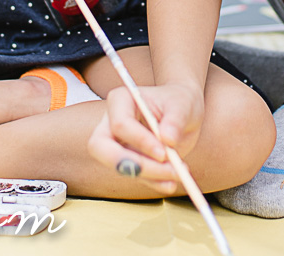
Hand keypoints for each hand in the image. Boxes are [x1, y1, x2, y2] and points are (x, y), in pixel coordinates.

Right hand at [87, 82, 204, 193]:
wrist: (183, 114)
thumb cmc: (179, 102)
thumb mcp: (183, 105)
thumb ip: (175, 120)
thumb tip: (168, 139)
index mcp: (120, 100)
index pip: (120, 124)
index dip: (140, 141)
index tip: (164, 152)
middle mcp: (111, 123)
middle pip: (100, 147)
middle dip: (129, 164)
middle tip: (159, 171)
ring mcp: (117, 144)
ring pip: (120, 167)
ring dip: (149, 175)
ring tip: (178, 172)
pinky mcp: (129, 161)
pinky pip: (135, 176)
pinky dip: (154, 182)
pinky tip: (172, 181)